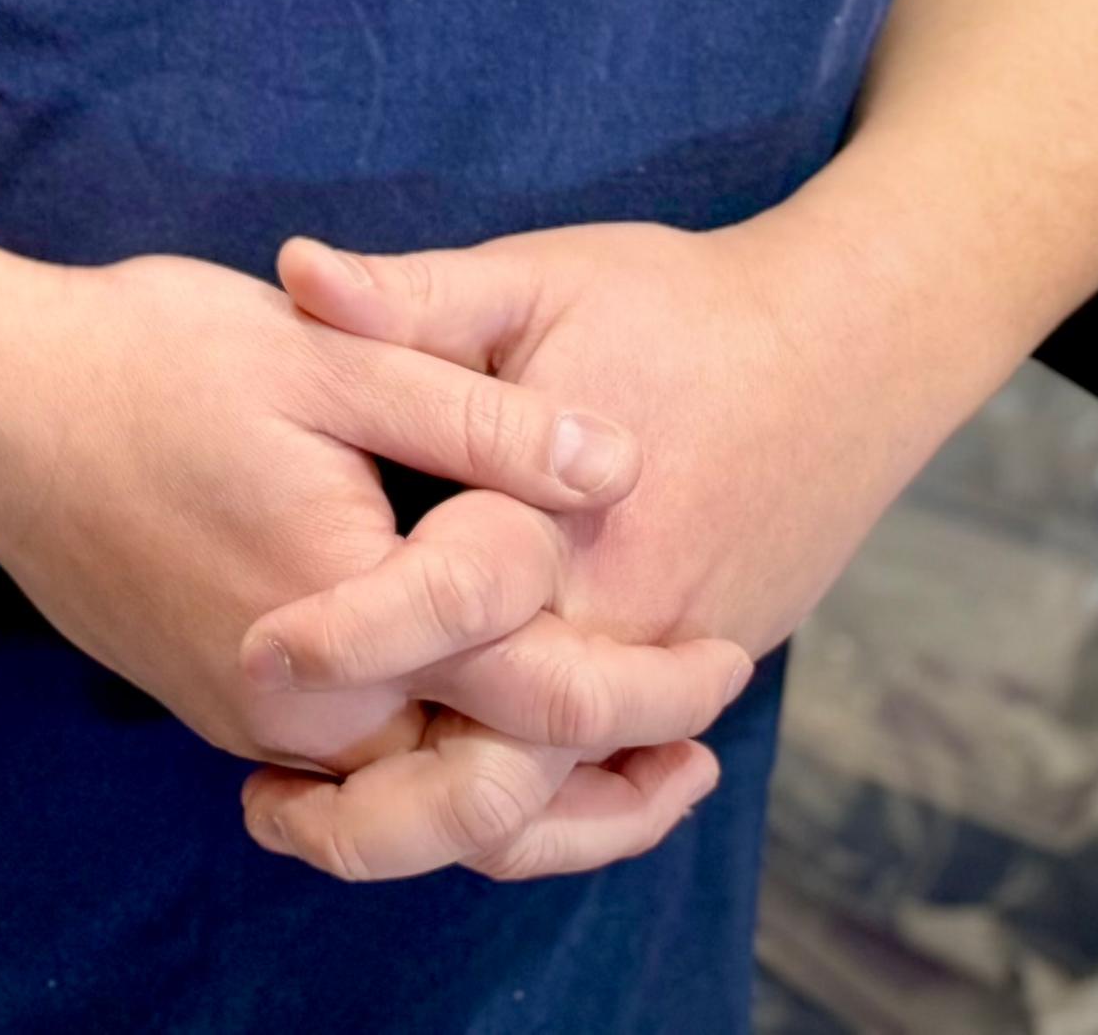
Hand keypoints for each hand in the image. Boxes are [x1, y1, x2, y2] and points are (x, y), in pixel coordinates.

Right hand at [0, 253, 741, 875]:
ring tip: (634, 758)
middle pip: (489, 795)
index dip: (648, 687)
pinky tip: (491, 718)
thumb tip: (616, 458)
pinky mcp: (223, 708)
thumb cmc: (147, 359)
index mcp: (346, 624)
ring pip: (421, 804)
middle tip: (702, 740)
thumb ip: (476, 418)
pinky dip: (443, 768)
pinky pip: (360, 776)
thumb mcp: (327, 360)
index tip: (729, 658)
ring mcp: (253, 724)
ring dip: (532, 791)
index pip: (535, 699)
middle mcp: (300, 709)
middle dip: (608, 785)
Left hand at [235, 219, 978, 878]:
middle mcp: (615, 619)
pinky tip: (433, 795)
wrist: (845, 350)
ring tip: (314, 820)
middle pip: (490, 765)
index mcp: (561, 520)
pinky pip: (599, 786)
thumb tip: (294, 268)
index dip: (341, 640)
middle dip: (368, 805)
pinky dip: (523, 818)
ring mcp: (661, 666)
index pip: (440, 610)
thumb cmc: (674, 305)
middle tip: (260, 803)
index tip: (252, 655)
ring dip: (432, 829)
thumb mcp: (536, 280)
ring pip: (545, 803)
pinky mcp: (688, 678)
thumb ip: (413, 295)